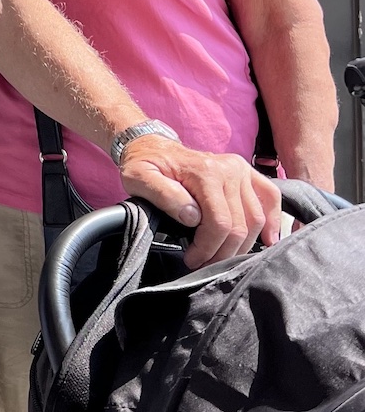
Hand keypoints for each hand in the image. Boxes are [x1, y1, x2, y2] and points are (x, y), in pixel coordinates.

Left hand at [118, 135, 280, 268]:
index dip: (208, 248)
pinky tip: (266, 240)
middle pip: (240, 225)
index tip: (192, 259)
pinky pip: (270, 198)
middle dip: (223, 252)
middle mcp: (230, 169)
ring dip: (243, 245)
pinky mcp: (248, 173)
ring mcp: (242, 170)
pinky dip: (272, 221)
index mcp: (206, 172)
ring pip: (256, 219)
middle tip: (204, 264)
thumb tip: (193, 217)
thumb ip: (164, 196)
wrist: (153, 147)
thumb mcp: (139, 178)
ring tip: (221, 257)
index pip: (219, 222)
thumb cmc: (144, 165)